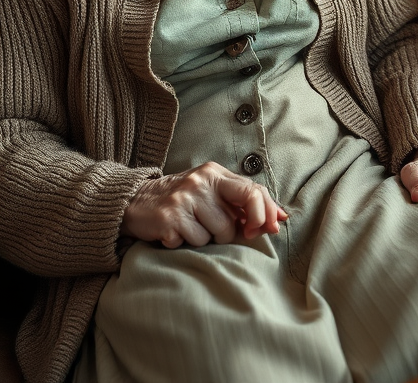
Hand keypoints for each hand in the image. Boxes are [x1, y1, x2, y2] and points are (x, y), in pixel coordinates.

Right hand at [121, 161, 286, 247]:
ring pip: (213, 237)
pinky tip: (175, 232)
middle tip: (212, 227)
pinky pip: (191, 243)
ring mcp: (183, 200)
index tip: (267, 230)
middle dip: (228, 234)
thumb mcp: (212, 191)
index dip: (265, 214)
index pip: (252, 191)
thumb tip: (281, 218)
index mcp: (215, 173)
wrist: (137, 202)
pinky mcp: (168, 219)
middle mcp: (200, 182)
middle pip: (232, 223)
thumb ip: (244, 201)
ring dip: (204, 239)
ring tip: (189, 226)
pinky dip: (185, 243)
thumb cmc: (184, 200)